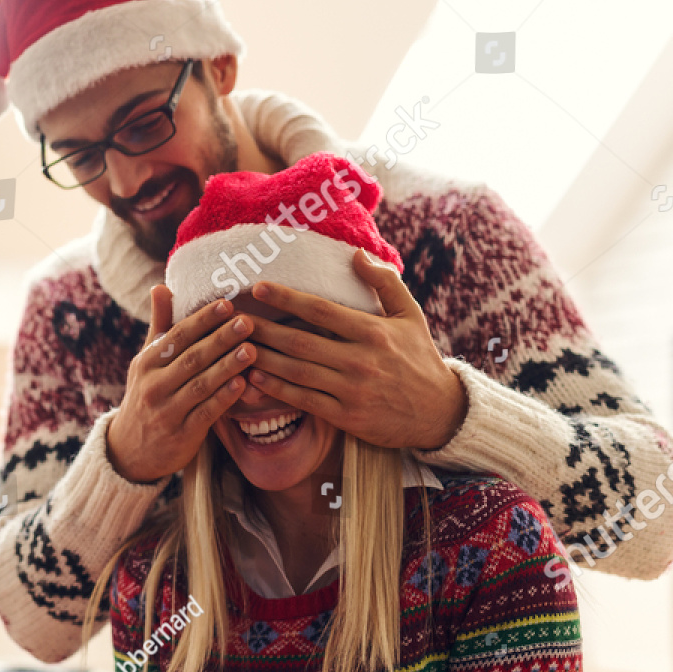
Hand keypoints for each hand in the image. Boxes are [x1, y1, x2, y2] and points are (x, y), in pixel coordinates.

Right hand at [104, 285, 255, 483]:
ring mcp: (166, 412)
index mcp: (146, 363)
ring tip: (252, 350)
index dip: (203, 320)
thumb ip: (160, 326)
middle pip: (191, 358)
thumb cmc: (146, 397)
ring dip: (227, 367)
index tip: (227, 304)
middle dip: (221, 339)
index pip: (177, 336)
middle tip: (248, 321)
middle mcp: (153, 386)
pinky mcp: (180, 435)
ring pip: (200, 385)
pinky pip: (205, 414)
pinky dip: (224, 399)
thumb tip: (161, 287)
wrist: (129, 451)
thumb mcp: (146, 363)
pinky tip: (242, 385)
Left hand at [240, 250, 466, 451]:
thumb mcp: (411, 314)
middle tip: (233, 317)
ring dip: (262, 359)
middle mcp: (360, 360)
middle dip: (263, 328)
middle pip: (300, 342)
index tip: (258, 286)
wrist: (439, 412)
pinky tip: (253, 379)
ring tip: (234, 346)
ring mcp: (351, 390)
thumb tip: (356, 254)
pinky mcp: (346, 417)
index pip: (321, 310)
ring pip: (296, 372)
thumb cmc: (419, 358)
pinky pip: (303, 401)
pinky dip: (276, 390)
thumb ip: (384, 282)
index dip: (286, 297)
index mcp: (373, 331)